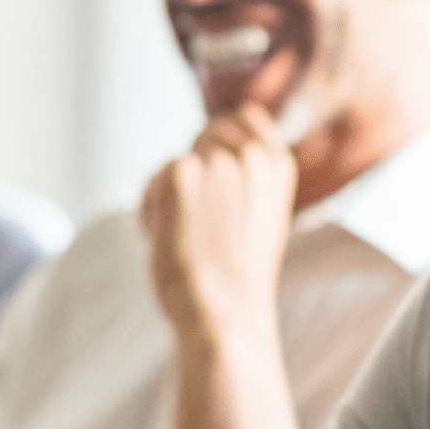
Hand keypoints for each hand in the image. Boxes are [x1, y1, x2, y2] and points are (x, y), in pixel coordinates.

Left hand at [138, 105, 297, 337]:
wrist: (224, 312)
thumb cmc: (238, 274)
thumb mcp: (262, 214)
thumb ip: (250, 177)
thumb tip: (219, 145)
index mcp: (277, 164)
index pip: (244, 116)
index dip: (222, 139)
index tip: (216, 171)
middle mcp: (250, 155)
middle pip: (203, 137)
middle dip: (194, 170)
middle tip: (204, 221)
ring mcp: (214, 162)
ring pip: (175, 164)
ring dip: (172, 194)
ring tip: (190, 234)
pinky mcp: (178, 174)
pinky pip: (152, 183)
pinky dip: (152, 210)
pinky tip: (171, 238)